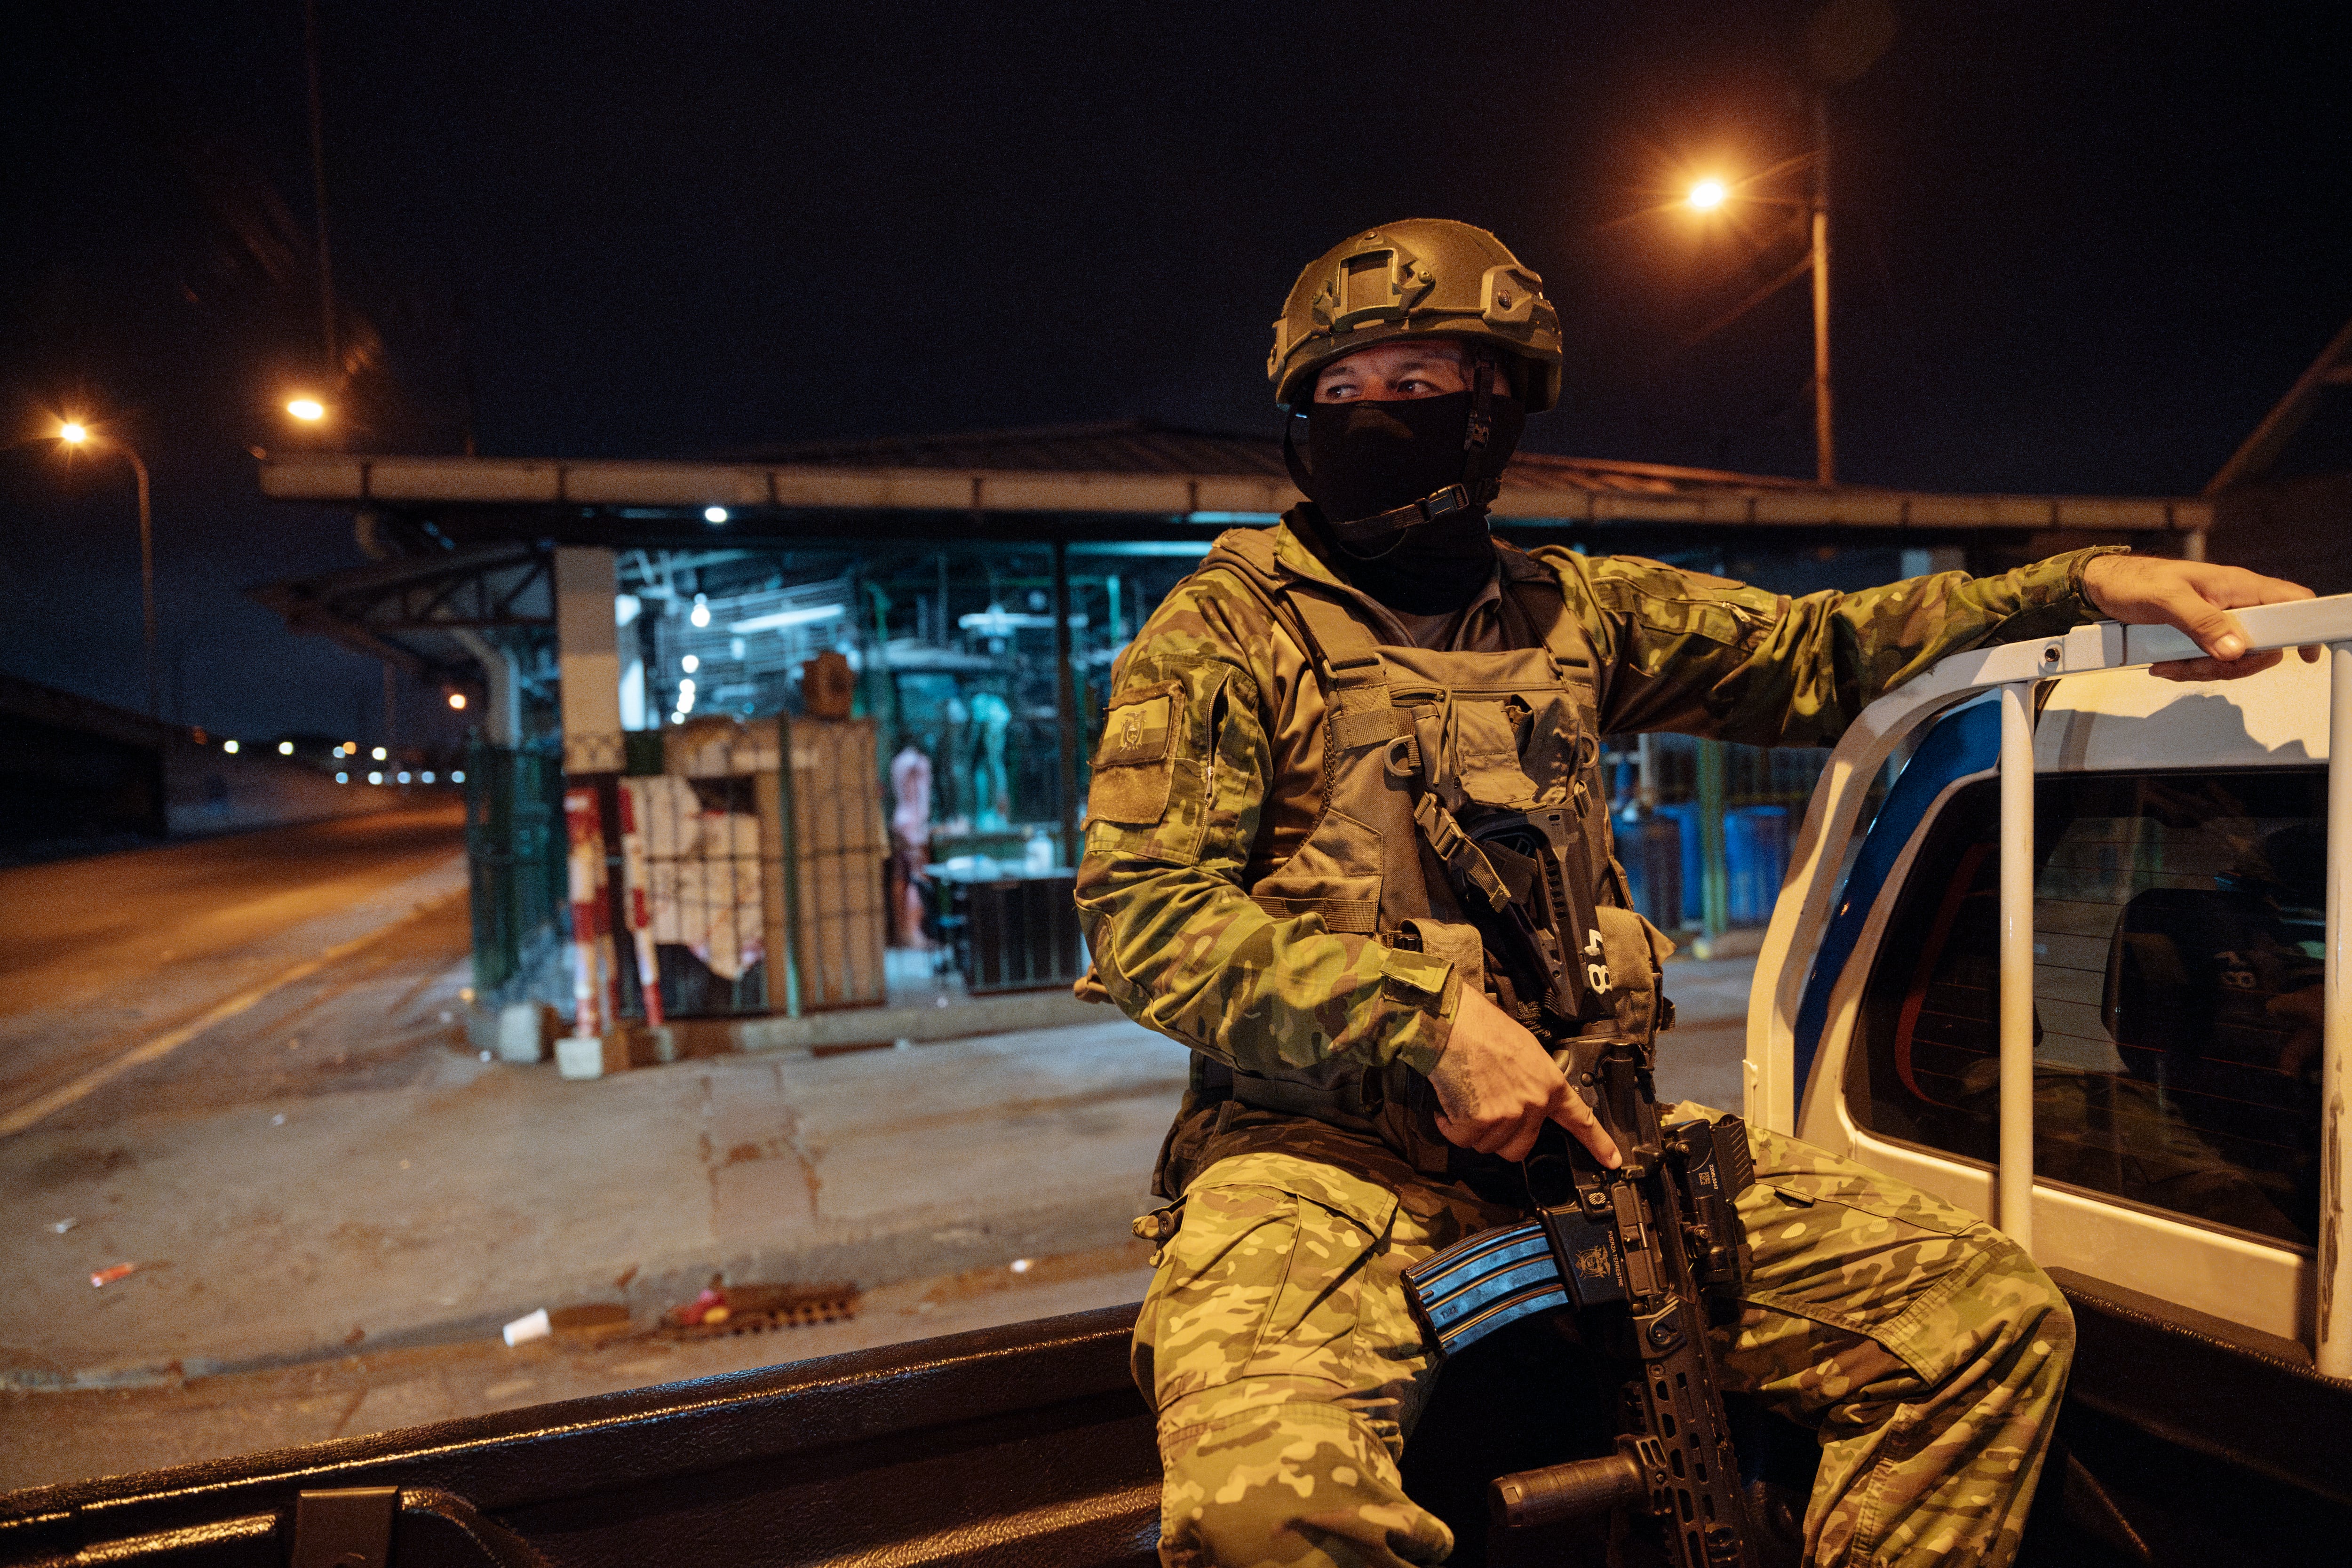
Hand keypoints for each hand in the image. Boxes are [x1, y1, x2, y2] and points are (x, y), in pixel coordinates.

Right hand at [1428, 988, 1621, 1167]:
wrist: (1455, 1023)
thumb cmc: (1484, 1028)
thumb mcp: (1526, 1050)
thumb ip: (1533, 1081)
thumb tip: (1524, 1098)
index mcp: (1549, 1085)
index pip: (1580, 1119)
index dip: (1597, 1143)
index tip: (1611, 1160)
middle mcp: (1533, 1104)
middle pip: (1519, 1148)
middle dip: (1501, 1137)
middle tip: (1487, 1113)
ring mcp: (1506, 1116)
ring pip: (1489, 1145)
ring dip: (1473, 1129)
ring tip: (1467, 1098)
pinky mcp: (1478, 1122)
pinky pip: (1463, 1139)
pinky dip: (1451, 1125)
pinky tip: (1450, 1104)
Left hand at [2079, 556, 2318, 681]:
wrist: (2104, 587)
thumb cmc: (2134, 582)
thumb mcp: (2167, 600)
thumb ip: (2202, 623)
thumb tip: (2235, 649)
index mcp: (2237, 586)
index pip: (2291, 601)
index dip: (2305, 627)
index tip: (2304, 654)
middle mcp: (2234, 604)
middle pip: (2262, 645)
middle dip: (2233, 664)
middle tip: (2199, 665)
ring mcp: (2218, 622)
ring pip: (2233, 659)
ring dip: (2203, 670)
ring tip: (2169, 665)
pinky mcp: (2200, 636)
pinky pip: (2209, 662)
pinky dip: (2188, 670)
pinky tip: (2164, 666)